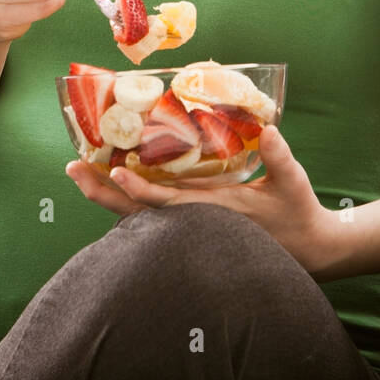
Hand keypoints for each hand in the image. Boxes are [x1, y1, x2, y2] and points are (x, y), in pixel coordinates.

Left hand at [66, 124, 333, 277]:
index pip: (166, 203)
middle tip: (72, 168)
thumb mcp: (292, 182)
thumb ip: (279, 157)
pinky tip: (112, 178)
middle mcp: (194, 220)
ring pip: (139, 212)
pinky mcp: (194, 220)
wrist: (308, 249)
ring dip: (108, 192)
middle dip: (102, 190)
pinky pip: (152, 210)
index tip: (114, 171)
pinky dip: (128, 195)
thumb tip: (269, 130)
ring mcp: (191, 223)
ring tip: (80, 169)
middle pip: (137, 211)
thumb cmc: (298, 214)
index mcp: (213, 210)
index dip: (139, 188)